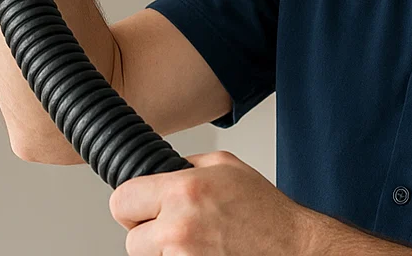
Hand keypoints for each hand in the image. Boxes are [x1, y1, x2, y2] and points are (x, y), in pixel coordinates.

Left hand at [108, 151, 317, 255]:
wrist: (290, 248)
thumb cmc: (263, 209)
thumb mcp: (225, 164)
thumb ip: (186, 164)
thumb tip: (159, 169)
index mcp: (183, 191)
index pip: (121, 201)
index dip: (130, 203)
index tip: (140, 205)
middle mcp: (178, 227)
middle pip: (130, 238)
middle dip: (148, 231)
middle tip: (174, 224)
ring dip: (164, 250)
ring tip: (198, 238)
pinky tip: (205, 251)